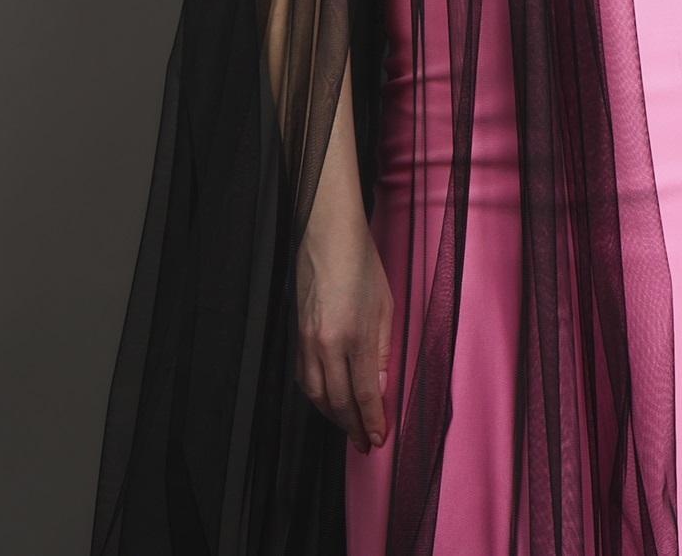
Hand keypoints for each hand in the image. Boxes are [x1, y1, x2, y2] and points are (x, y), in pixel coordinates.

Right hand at [295, 205, 394, 451]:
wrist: (327, 236)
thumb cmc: (362, 265)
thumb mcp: (385, 306)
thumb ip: (383, 350)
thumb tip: (381, 385)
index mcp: (352, 336)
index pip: (364, 393)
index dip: (371, 420)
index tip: (378, 439)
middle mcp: (325, 344)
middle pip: (337, 400)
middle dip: (352, 427)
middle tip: (364, 444)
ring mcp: (306, 340)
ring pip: (315, 393)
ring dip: (332, 416)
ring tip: (348, 427)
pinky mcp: (296, 335)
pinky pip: (304, 376)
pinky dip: (316, 395)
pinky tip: (327, 400)